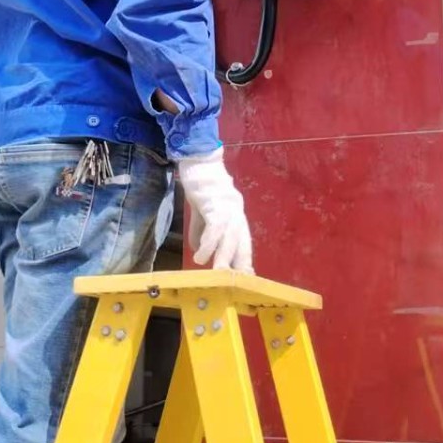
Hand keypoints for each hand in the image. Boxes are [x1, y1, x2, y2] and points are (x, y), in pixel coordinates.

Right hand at [177, 150, 252, 271]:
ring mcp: (227, 206)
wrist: (196, 158)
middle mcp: (236, 210)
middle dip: (241, 263)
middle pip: (242, 241)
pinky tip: (200, 257)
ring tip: (219, 275)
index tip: (246, 277)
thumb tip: (198, 250)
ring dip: (224, 258)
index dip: (245, 259)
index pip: (244, 239)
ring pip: (231, 238)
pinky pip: (214, 229)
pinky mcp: (214, 203)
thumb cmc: (199, 183)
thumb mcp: (200, 210)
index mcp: (235, 212)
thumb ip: (201, 229)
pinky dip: (208, 245)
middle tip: (239, 284)